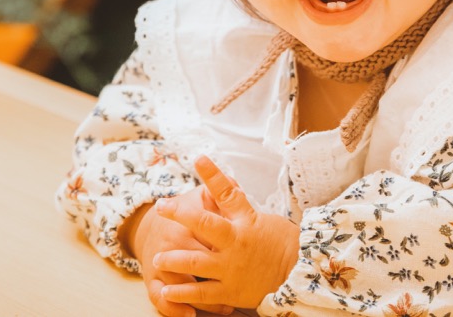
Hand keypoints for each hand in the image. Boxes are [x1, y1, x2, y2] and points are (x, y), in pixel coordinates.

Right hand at [128, 186, 233, 316]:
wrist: (151, 225)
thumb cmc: (185, 210)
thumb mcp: (199, 198)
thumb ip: (219, 192)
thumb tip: (237, 185)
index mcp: (186, 221)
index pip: (210, 234)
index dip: (229, 245)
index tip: (248, 251)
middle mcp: (171, 242)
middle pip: (197, 263)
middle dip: (218, 273)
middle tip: (240, 283)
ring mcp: (159, 262)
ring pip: (181, 285)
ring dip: (204, 299)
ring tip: (225, 308)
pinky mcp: (152, 279)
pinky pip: (160, 298)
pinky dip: (174, 309)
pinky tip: (191, 314)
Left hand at [154, 156, 299, 309]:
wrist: (295, 274)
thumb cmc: (278, 242)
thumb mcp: (259, 218)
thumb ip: (236, 204)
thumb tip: (222, 180)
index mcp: (245, 221)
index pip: (228, 193)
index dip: (214, 175)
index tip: (199, 158)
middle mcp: (235, 243)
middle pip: (205, 225)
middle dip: (181, 214)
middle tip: (161, 207)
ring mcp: (231, 268)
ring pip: (196, 262)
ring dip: (173, 259)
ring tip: (157, 257)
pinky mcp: (229, 291)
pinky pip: (202, 293)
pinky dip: (182, 292)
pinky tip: (167, 289)